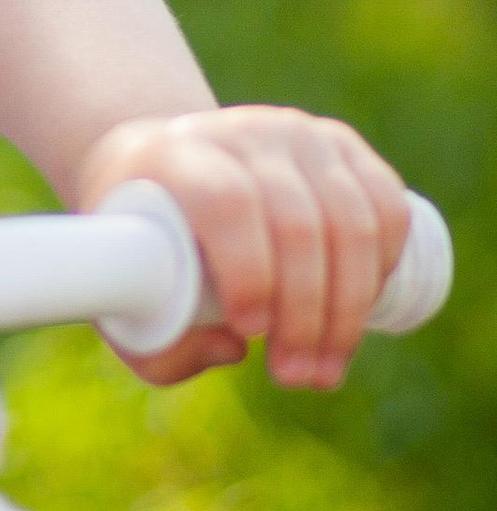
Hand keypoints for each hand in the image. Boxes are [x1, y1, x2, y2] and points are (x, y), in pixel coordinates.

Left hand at [73, 105, 409, 388]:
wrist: (164, 168)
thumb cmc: (144, 243)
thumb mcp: (123, 292)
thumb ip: (162, 344)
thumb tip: (233, 349)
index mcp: (175, 155)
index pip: (226, 200)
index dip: (248, 267)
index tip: (249, 330)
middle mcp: (242, 133)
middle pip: (296, 222)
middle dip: (305, 315)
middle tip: (294, 376)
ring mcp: (298, 134)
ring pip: (351, 220)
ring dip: (349, 308)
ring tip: (326, 369)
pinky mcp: (341, 145)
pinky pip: (387, 206)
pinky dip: (384, 266)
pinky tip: (361, 309)